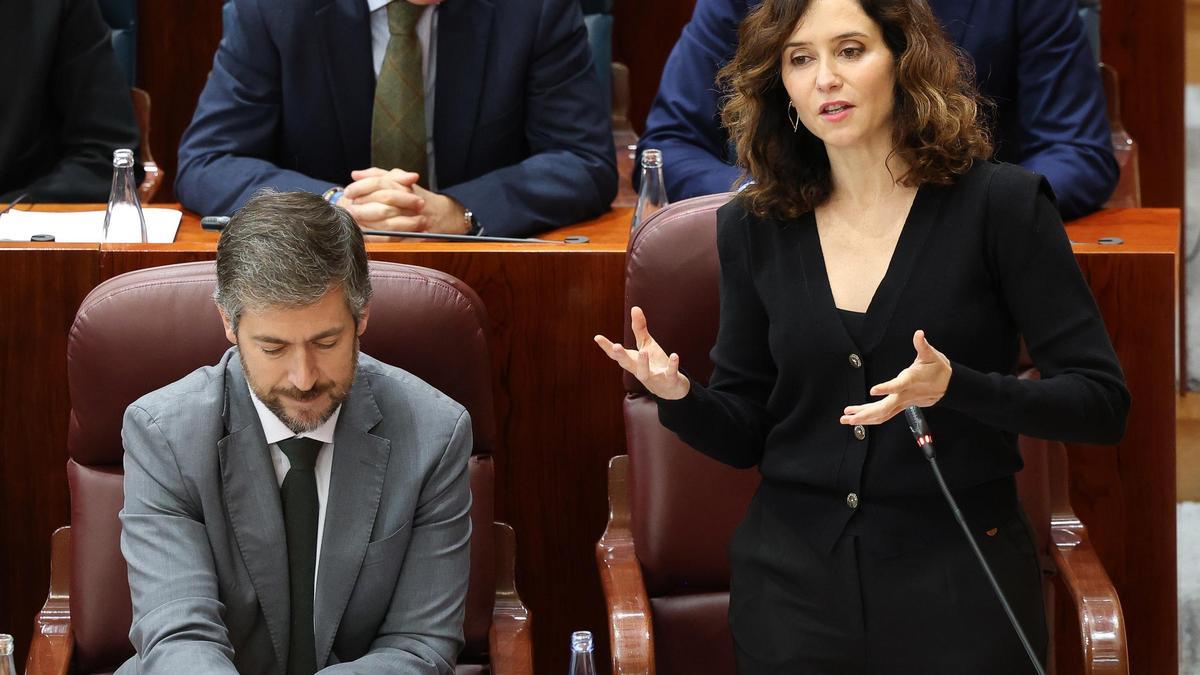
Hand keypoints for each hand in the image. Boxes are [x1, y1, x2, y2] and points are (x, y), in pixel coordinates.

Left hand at [341, 168, 470, 234]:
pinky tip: (364, 235)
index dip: (362, 186)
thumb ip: (377, 175)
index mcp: (403, 184)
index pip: (380, 181)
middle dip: (362, 204)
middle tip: (347, 207)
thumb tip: (355, 174)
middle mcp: (407, 199)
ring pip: (386, 218)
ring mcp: (410, 217)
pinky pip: (391, 236)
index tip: (348, 191)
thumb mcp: (399, 180)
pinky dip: (377, 236)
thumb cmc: (416, 196)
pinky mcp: (410, 233)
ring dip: (367, 221)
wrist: (443, 215)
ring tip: (353, 221)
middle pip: (382, 199)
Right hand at [594, 306, 690, 399]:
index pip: (617, 355)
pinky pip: (670, 373)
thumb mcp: (647, 344)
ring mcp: (654, 377)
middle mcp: (640, 370)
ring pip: (645, 373)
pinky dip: (672, 365)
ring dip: (643, 363)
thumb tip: (635, 307)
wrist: (671, 390)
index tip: (597, 337)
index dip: (606, 346)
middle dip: (621, 356)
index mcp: (633, 361)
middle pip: (627, 364)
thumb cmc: (655, 364)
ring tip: (643, 351)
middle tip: (616, 347)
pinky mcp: (669, 380)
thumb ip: (639, 328)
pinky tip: (674, 355)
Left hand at [840, 330, 950, 425]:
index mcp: (910, 381)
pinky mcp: (901, 405)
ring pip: (882, 414)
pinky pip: (884, 414)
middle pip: (884, 408)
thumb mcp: (931, 355)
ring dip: (864, 418)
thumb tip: (919, 334)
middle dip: (865, 414)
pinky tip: (858, 417)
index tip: (873, 390)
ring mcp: (902, 403)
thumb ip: (923, 345)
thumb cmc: (938, 369)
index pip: (897, 386)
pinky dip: (870, 417)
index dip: (886, 388)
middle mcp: (904, 395)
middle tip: (849, 417)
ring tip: (846, 419)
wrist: (949, 386)